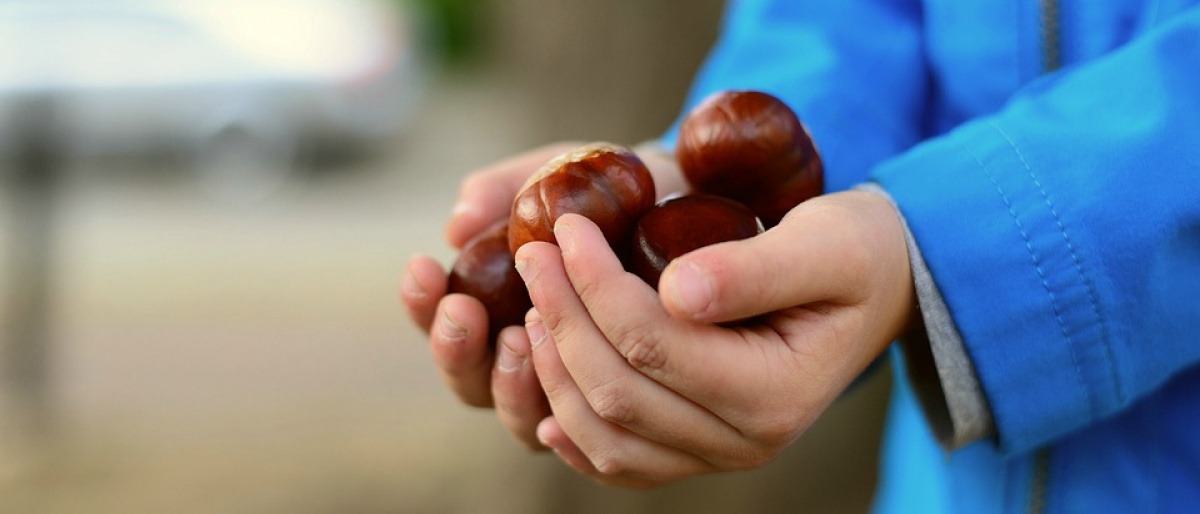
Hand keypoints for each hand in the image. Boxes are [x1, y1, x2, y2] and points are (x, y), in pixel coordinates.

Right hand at [400, 141, 683, 449]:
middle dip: (456, 351)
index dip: (421, 305)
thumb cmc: (613, 199)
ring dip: (509, 383)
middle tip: (464, 312)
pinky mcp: (627, 414)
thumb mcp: (558, 177)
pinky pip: (590, 439)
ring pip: (521, 420)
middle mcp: (531, 362)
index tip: (425, 267)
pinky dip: (571, 415)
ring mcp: (577, 393)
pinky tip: (566, 387)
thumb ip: (507, 191)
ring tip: (521, 336)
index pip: (442, 323)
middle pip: (470, 384)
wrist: (692, 210)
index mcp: (498, 311)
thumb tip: (458, 223)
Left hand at [514, 190, 914, 486]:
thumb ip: (757, 268)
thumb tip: (677, 289)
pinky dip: (574, 434)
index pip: (653, 342)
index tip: (567, 228)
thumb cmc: (854, 255)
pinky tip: (543, 399)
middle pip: (618, 391)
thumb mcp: (826, 244)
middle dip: (563, 317)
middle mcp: (744, 441)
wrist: (876, 288)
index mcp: (774, 393)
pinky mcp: (696, 451)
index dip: (595, 285)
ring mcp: (717, 454)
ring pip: (606, 435)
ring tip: (533, 306)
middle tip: (535, 254)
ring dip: (556, 371)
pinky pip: (622, 462)